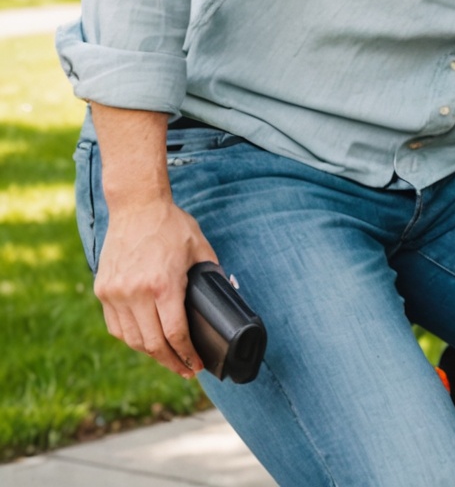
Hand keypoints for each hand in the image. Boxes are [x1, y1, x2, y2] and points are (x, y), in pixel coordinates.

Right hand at [95, 195, 217, 377]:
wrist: (136, 206)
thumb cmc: (172, 226)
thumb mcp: (201, 248)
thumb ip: (214, 273)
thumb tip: (230, 293)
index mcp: (163, 285)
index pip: (175, 334)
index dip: (187, 355)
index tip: (197, 366)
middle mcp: (135, 293)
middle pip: (152, 343)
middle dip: (172, 362)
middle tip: (186, 370)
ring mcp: (115, 293)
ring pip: (132, 339)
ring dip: (151, 354)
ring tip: (168, 359)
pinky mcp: (103, 290)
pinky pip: (116, 326)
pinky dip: (131, 338)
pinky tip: (146, 341)